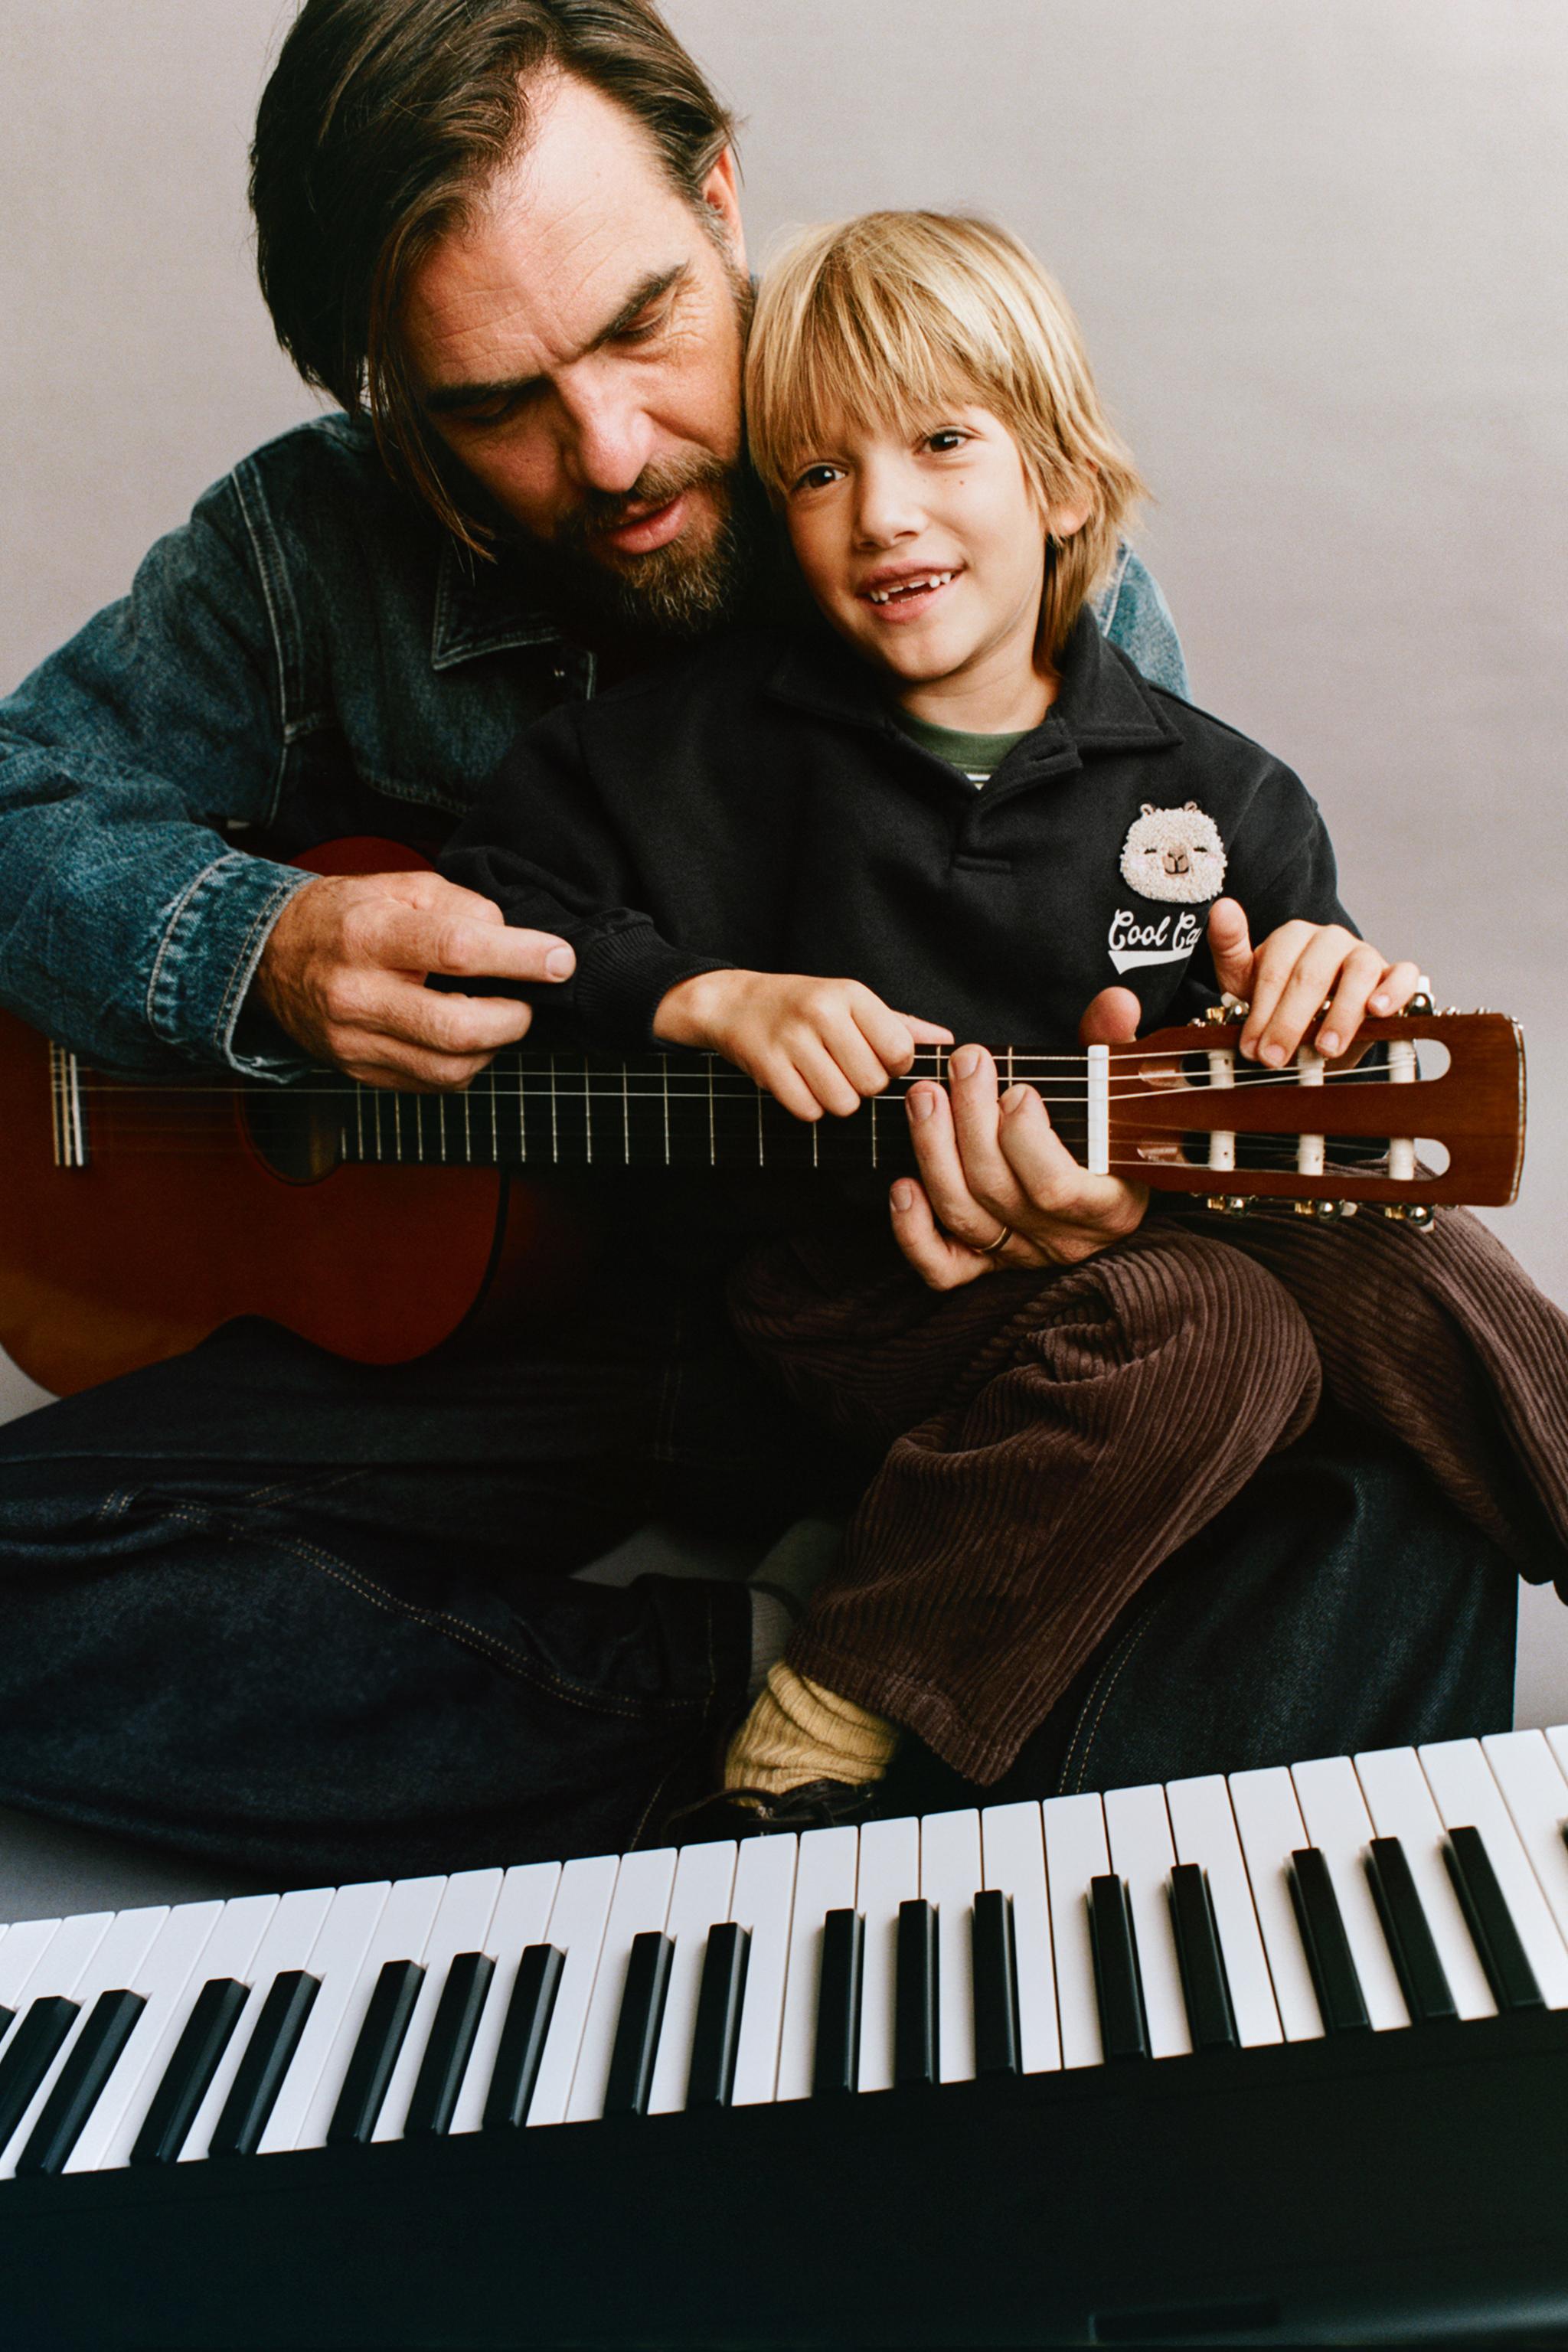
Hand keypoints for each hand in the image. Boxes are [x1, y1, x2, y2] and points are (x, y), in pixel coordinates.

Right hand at [254, 869, 573, 1090]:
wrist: (270, 957)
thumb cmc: (345, 916)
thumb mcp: (399, 886)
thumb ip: (461, 904)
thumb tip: (512, 937)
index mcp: (367, 935)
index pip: (456, 950)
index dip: (519, 957)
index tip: (560, 959)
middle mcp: (356, 994)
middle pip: (458, 1028)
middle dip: (514, 1017)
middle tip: (528, 998)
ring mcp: (355, 1042)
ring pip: (451, 1068)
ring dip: (493, 1045)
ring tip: (496, 1015)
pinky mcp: (360, 1072)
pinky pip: (433, 1083)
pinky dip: (464, 1064)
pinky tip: (464, 1037)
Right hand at [655, 969, 952, 1121]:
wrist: (735, 1003)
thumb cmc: (804, 1006)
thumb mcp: (852, 1003)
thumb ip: (900, 1025)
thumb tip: (947, 1042)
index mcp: (852, 994)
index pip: (899, 1051)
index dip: (892, 1066)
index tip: (875, 1059)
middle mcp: (823, 1012)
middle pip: (872, 1083)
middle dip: (863, 1086)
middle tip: (843, 1069)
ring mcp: (792, 1039)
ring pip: (842, 1103)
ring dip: (836, 1101)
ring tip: (822, 1078)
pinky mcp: (768, 1065)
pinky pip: (807, 1110)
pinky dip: (808, 1107)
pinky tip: (799, 1084)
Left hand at [889, 990, 1148, 1289]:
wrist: (1098, 1186)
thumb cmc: (1105, 1130)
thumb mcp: (1118, 1085)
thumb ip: (1115, 1042)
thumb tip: (1116, 1002)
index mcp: (1108, 1204)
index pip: (1057, 1188)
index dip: (1026, 1140)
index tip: (1017, 1089)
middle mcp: (1061, 1239)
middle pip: (998, 1191)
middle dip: (970, 1122)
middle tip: (961, 1067)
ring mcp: (1018, 1254)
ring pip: (964, 1216)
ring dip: (934, 1152)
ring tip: (923, 1097)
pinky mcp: (982, 1266)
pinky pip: (941, 1267)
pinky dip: (913, 1231)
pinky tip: (901, 1184)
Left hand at [1207, 898, 1420, 1065]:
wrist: (1315, 1022)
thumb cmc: (1276, 998)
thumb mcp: (1243, 978)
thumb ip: (1229, 945)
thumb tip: (1222, 907)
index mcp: (1293, 936)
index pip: (1276, 970)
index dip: (1262, 1011)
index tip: (1251, 1048)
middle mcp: (1330, 940)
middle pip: (1311, 975)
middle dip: (1290, 1022)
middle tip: (1276, 1058)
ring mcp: (1364, 955)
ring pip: (1358, 973)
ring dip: (1342, 1013)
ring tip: (1326, 1048)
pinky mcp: (1393, 974)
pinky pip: (1404, 974)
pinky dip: (1395, 990)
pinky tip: (1378, 1011)